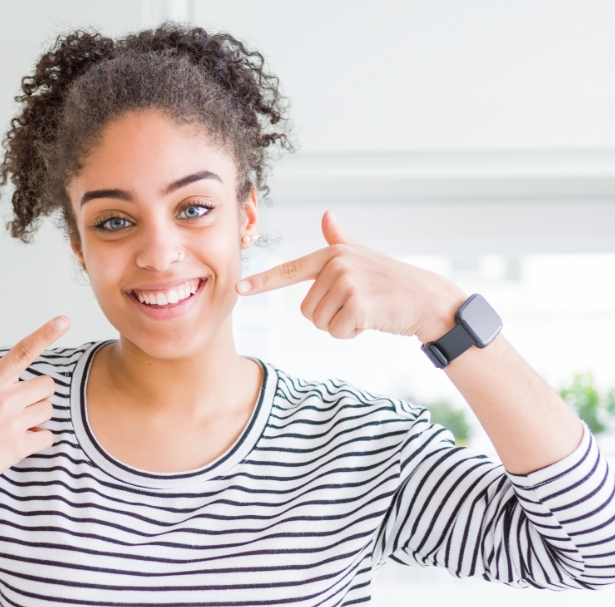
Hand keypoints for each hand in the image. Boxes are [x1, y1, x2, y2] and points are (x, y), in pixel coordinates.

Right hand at [0, 316, 69, 504]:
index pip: (22, 352)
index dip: (45, 334)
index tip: (63, 321)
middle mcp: (4, 399)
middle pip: (47, 384)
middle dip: (40, 393)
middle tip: (24, 404)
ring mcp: (14, 423)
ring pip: (49, 409)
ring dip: (38, 416)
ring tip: (16, 426)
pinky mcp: (20, 446)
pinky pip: (48, 436)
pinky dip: (39, 439)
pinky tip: (22, 442)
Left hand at [236, 211, 465, 341]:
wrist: (426, 298)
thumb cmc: (391, 281)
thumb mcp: (362, 256)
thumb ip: (340, 239)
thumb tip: (327, 215)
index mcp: (331, 254)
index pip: (289, 270)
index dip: (262, 282)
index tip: (238, 288)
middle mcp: (335, 264)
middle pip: (307, 310)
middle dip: (330, 316)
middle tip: (358, 305)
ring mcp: (346, 282)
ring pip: (320, 322)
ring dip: (342, 325)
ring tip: (366, 310)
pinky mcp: (357, 302)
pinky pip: (336, 331)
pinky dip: (352, 333)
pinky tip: (372, 320)